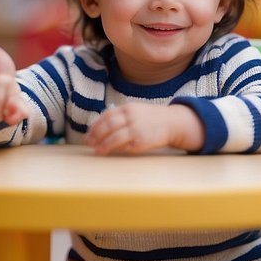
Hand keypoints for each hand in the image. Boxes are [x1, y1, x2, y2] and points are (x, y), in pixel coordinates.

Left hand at [84, 102, 203, 155]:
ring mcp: (136, 128)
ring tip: (97, 150)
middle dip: (96, 135)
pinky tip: (111, 152)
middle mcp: (131, 117)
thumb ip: (120, 116)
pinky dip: (116, 149)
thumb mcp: (135, 111)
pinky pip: (125, 146)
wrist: (172, 123)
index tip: (88, 134)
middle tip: (88, 143)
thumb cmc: (150, 118)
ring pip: (114, 137)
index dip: (95, 126)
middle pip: (108, 126)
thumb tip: (101, 126)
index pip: (106, 116)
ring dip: (103, 145)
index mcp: (127, 108)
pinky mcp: (142, 140)